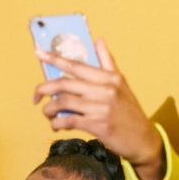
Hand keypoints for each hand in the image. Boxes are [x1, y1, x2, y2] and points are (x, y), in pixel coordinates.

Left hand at [33, 40, 163, 179]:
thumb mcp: (121, 84)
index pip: (76, 65)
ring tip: (48, 114)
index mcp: (109, 77)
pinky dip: (57, 124)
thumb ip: (107, 62)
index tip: (38, 53)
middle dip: (43, 90)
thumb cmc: (129, 112)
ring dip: (49, 110)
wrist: (143, 139)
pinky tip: (57, 126)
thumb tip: (99, 40)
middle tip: (35, 97)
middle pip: (64, 84)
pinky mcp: (98, 125)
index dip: (54, 59)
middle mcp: (105, 89)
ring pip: (63, 103)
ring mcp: (101, 107)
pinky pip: (69, 121)